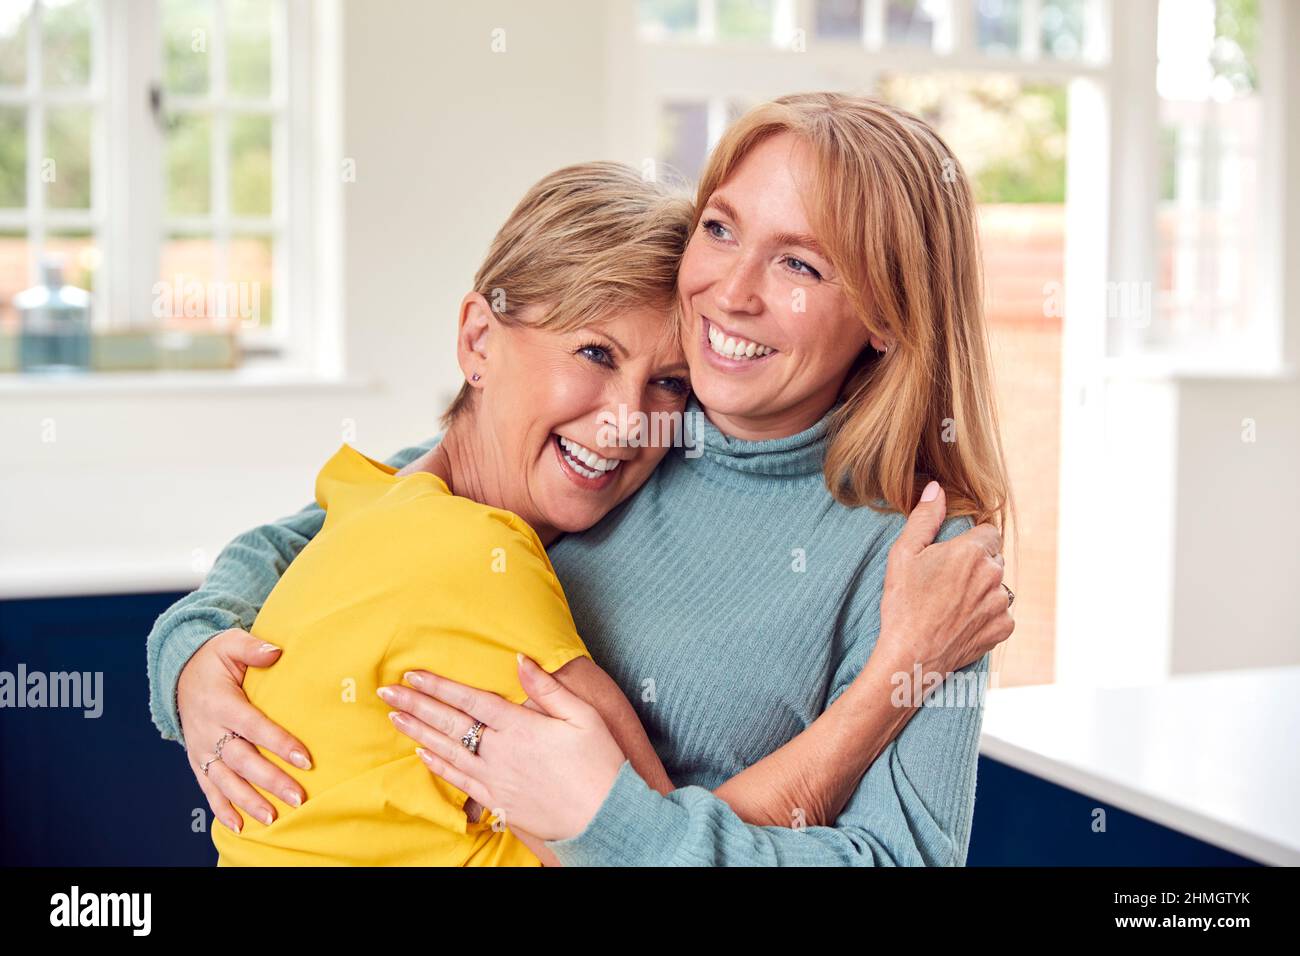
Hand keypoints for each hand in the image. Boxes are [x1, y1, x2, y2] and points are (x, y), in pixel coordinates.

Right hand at [177, 628, 312, 832]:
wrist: (179, 674)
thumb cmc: (214, 660)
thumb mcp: (230, 644)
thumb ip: (253, 648)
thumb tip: (276, 651)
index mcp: (221, 703)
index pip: (253, 726)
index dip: (278, 743)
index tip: (305, 759)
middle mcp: (209, 730)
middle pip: (242, 760)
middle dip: (270, 781)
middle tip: (298, 797)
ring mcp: (201, 749)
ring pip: (225, 780)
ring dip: (249, 801)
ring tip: (273, 818)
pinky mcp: (197, 761)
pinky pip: (208, 788)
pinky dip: (222, 809)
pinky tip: (239, 825)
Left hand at [379, 655, 625, 841]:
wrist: (604, 817)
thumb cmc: (600, 763)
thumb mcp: (583, 716)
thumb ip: (548, 688)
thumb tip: (520, 659)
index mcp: (520, 726)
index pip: (470, 700)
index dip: (439, 686)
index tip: (413, 674)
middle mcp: (500, 751)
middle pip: (449, 723)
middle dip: (416, 705)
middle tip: (387, 691)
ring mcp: (495, 778)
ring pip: (447, 751)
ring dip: (418, 732)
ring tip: (394, 717)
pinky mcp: (497, 800)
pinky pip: (459, 780)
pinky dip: (437, 765)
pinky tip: (421, 753)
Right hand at [877, 482, 1012, 681]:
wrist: (911, 656)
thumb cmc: (903, 604)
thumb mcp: (904, 554)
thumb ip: (925, 518)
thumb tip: (937, 489)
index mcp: (972, 552)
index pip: (988, 531)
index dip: (970, 540)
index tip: (952, 554)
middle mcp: (994, 575)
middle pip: (993, 558)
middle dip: (975, 564)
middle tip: (946, 581)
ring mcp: (1001, 604)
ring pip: (997, 586)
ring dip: (982, 590)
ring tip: (952, 603)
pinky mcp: (1003, 628)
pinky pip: (1001, 613)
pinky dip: (986, 615)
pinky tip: (961, 620)